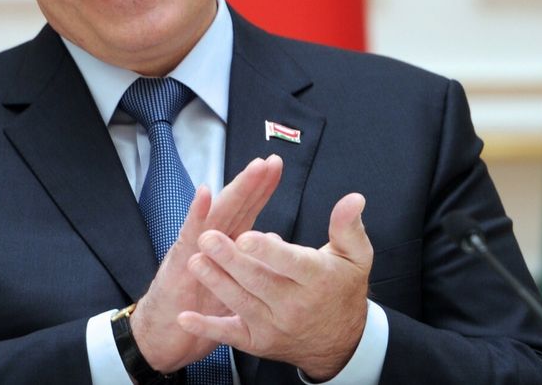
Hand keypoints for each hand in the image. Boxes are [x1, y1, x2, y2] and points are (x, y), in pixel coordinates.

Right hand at [131, 155, 283, 372]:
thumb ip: (250, 264)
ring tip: (251, 171)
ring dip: (234, 191)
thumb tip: (275, 244)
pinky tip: (206, 195)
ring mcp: (192, 249)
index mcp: (223, 246)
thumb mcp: (231, 288)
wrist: (163, 336)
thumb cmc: (196, 309)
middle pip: (234, 207)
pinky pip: (189, 235)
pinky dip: (197, 213)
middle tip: (270, 161)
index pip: (245, 212)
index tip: (277, 167)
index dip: (261, 190)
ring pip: (216, 215)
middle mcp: (207, 241)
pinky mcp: (178, 263)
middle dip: (252, 183)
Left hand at [176, 192, 372, 380]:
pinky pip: (230, 334)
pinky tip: (186, 316)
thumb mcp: (355, 257)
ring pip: (241, 303)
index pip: (291, 262)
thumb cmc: (342, 290)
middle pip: (259, 281)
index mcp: (316, 279)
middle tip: (208, 239)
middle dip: (231, 260)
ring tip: (195, 262)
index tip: (247, 235)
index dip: (268, 250)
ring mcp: (274, 325)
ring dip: (216, 282)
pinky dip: (206, 327)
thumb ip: (348, 227)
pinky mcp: (258, 341)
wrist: (340, 343)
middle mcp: (294, 305)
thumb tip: (353, 198)